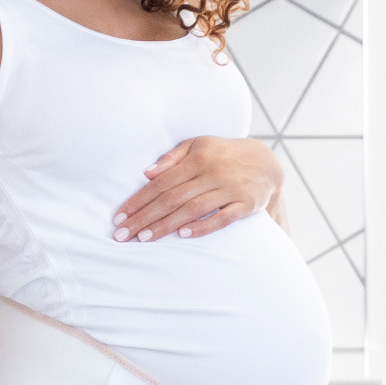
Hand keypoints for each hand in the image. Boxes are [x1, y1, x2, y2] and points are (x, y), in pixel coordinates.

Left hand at [111, 136, 283, 241]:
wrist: (266, 163)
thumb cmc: (222, 154)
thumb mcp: (198, 146)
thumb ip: (172, 157)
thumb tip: (146, 174)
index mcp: (197, 158)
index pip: (161, 182)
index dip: (139, 200)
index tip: (120, 216)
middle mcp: (213, 173)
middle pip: (172, 198)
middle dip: (145, 217)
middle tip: (123, 235)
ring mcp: (230, 189)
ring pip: (193, 209)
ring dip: (166, 225)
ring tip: (144, 238)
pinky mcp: (245, 204)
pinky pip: (222, 218)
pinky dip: (202, 226)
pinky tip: (183, 235)